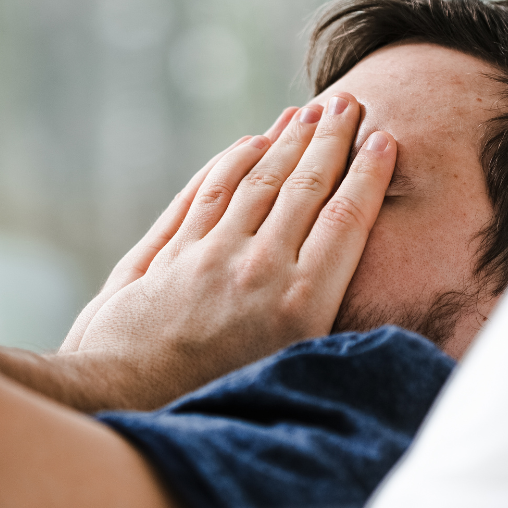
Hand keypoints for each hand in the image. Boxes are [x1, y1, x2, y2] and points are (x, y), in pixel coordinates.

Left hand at [65, 93, 396, 409]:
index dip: (367, 176)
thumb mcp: (284, 374)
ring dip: (284, 140)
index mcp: (300, 305)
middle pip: (303, 187)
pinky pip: (208, 192)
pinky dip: (231, 161)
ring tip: (306, 111)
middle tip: (348, 104)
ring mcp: (211, 255)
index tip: (383, 141)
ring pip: (256, 181)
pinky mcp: (172, 253)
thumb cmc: (212, 402)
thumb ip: (316, 319)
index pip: (344, 220)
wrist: (124, 402)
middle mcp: (259, 270)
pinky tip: (249, 142)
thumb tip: (349, 281)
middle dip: (329, 140)